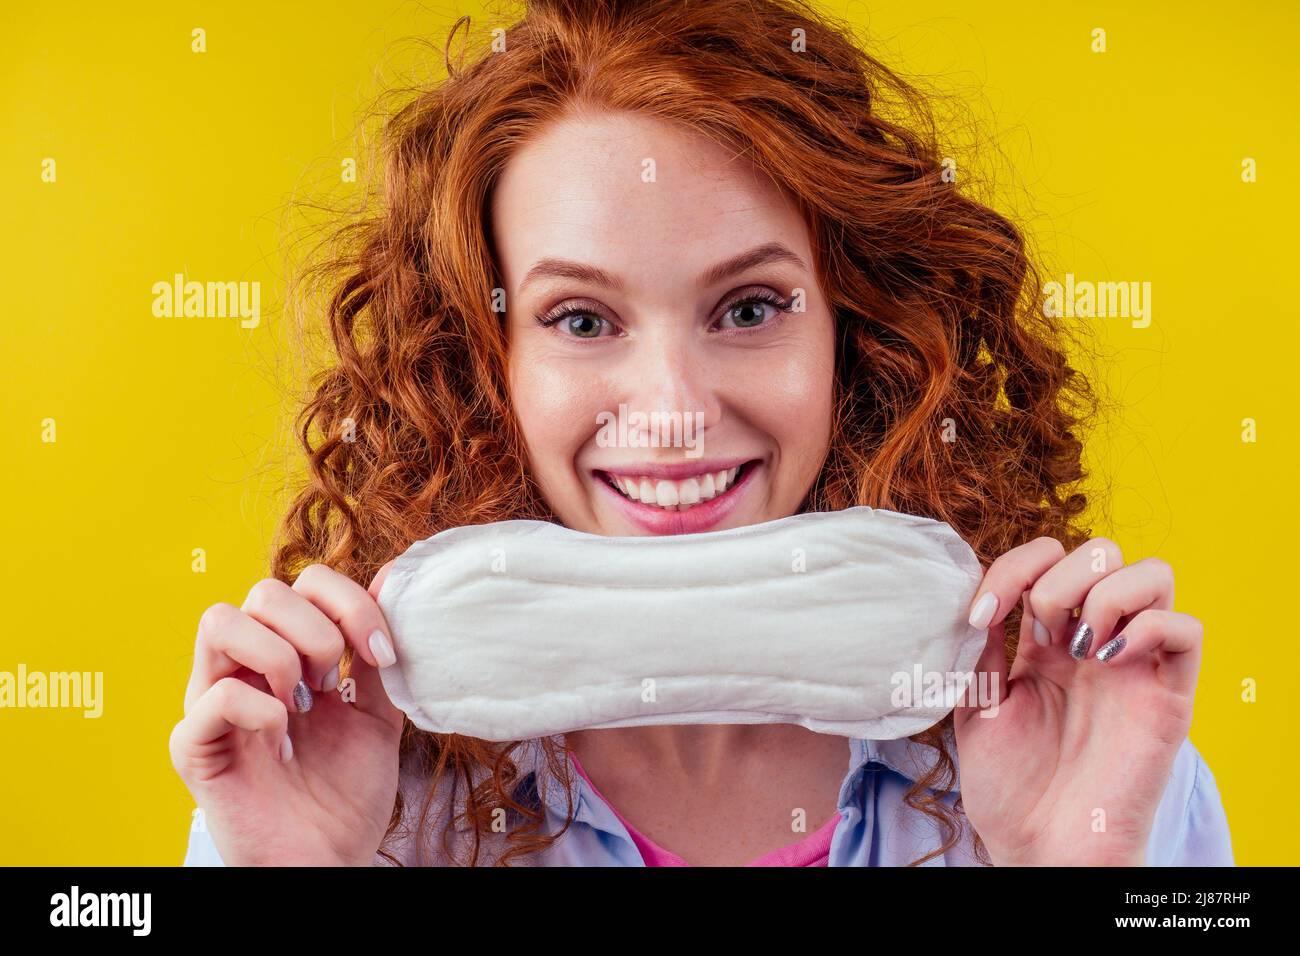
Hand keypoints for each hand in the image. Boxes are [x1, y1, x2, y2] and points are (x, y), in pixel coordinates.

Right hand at [170, 560, 403, 865]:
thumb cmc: (346, 792)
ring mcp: (211, 704)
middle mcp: (242, 669)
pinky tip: (284, 743)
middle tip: (332, 684)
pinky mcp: (193, 747)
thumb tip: (393, 574)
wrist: (331, 860)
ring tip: (304, 705)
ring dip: (280, 656)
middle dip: (316, 630)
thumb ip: (374, 651)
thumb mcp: (377, 712)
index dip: (350, 603)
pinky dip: (261, 710)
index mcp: (284, 654)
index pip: (303, 582)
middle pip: (263, 590)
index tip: (382, 654)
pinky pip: (214, 696)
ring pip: (220, 620)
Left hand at [952, 537, 1200, 865]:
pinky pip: (1188, 631)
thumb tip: (977, 598)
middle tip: (1039, 628)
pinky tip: (1109, 658)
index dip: (1012, 567)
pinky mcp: (1167, 698)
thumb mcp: (976, 707)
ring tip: (1080, 643)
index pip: (1046, 560)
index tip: (979, 614)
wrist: (1039, 849)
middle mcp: (1093, 643)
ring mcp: (1133, 665)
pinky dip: (1152, 626)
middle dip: (1062, 574)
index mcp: (1044, 641)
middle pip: (1103, 552)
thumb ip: (981, 652)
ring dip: (1108, 591)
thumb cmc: (1008, 788)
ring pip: (1155, 573)